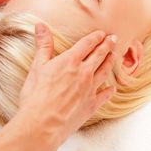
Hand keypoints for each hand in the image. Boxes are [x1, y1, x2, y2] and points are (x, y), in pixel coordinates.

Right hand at [13, 23, 116, 150]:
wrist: (42, 124)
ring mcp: (90, 89)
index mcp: (70, 61)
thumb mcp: (37, 67)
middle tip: (114, 39)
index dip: (95, 37)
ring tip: (113, 57)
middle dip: (108, 46)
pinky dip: (109, 90)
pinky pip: (105, 95)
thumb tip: (41, 26)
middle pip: (100, 55)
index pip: (87, 44)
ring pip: (105, 72)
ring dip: (110, 62)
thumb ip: (42, 45)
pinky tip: (112, 88)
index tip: (101, 33)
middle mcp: (84, 73)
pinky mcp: (91, 105)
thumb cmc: (36, 96)